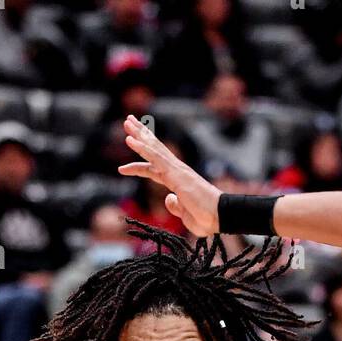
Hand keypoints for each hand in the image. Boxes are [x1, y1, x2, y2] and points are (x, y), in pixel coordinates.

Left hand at [119, 113, 220, 236]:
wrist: (219, 216)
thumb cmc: (207, 218)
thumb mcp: (185, 215)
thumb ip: (175, 206)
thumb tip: (168, 199)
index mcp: (177, 181)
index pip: (153, 169)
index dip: (138, 166)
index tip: (122, 168)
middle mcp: (176, 171)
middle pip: (154, 150)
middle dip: (141, 135)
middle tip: (128, 121)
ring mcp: (176, 170)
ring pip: (154, 148)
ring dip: (139, 134)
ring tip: (126, 122)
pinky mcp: (175, 173)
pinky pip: (156, 157)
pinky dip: (143, 148)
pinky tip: (131, 140)